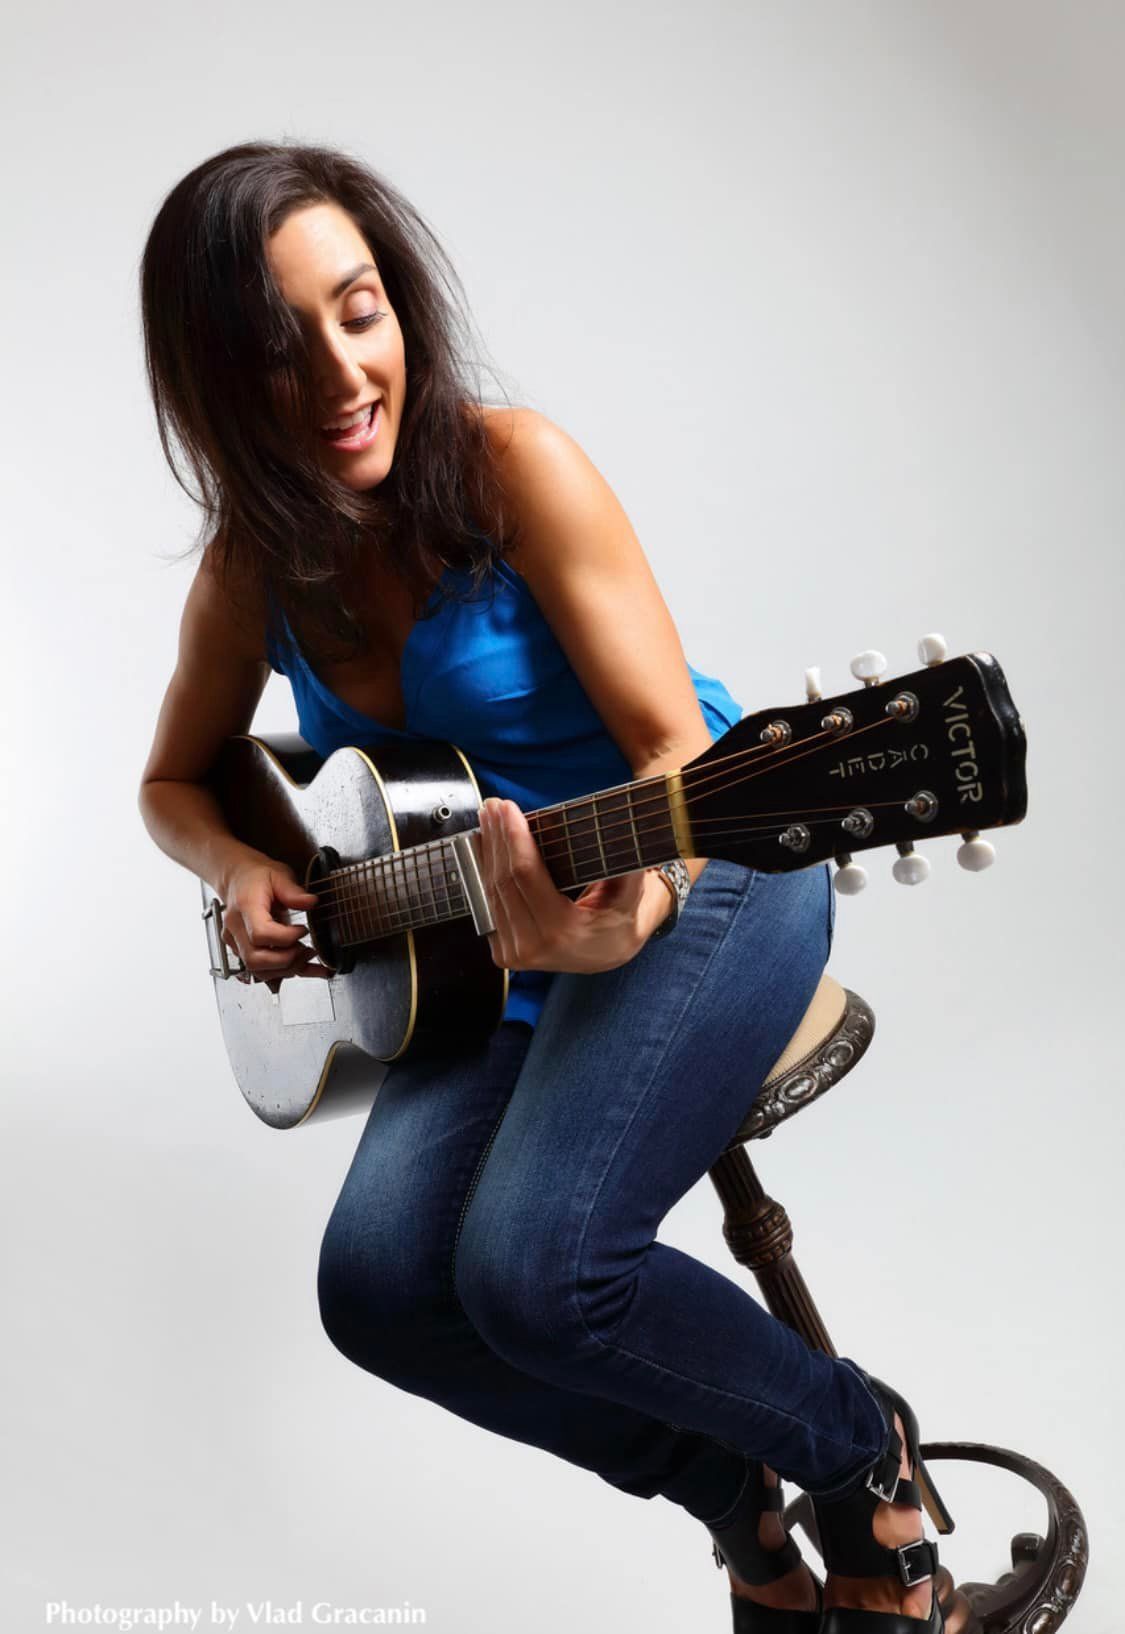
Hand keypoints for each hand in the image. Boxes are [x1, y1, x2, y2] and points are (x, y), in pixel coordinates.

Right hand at [220, 857, 330, 989]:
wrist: (237, 879)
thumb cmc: (255, 877)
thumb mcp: (278, 875)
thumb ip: (294, 891)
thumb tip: (311, 902)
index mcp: (245, 907)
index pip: (260, 934)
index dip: (286, 938)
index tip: (302, 931)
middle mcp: (235, 928)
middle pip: (255, 959)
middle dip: (286, 960)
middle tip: (306, 949)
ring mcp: (235, 942)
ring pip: (257, 971)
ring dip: (285, 970)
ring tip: (306, 955)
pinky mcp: (241, 951)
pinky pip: (261, 970)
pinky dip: (284, 973)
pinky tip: (305, 969)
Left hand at [476, 798, 673, 974]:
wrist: (606, 955)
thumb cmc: (618, 922)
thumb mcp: (632, 895)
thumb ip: (628, 864)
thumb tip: (625, 827)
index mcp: (562, 932)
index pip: (526, 874)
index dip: (514, 837)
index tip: (508, 808)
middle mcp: (533, 947)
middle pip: (503, 880)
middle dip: (497, 837)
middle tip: (494, 806)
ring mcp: (514, 954)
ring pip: (490, 891)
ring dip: (487, 851)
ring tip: (488, 819)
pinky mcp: (503, 952)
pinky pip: (488, 904)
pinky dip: (485, 872)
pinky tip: (486, 847)